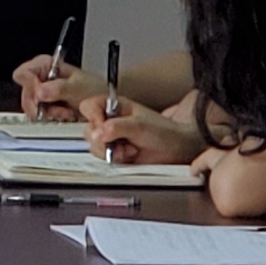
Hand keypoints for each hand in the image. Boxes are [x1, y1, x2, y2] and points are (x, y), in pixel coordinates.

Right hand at [11, 55, 98, 118]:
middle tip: (59, 107)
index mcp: (44, 64)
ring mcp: (41, 91)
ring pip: (30, 107)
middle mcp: (40, 77)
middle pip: (25, 94)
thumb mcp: (77, 87)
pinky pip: (38, 115)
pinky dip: (51, 118)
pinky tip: (64, 114)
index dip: (32, 87)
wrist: (103, 102)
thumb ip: (58, 88)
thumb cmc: (93, 89)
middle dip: (42, 105)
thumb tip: (40, 92)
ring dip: (48, 113)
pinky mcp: (44, 105)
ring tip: (65, 111)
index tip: (44, 95)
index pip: (23, 74)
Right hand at [81, 103, 203, 168]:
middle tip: (117, 139)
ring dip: (110, 150)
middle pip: (88, 129)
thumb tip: (96, 133)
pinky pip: (104, 157)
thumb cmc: (164, 132)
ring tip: (128, 148)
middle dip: (102, 138)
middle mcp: (111, 121)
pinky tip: (129, 155)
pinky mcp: (116, 153)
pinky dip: (116, 158)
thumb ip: (115, 127)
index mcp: (115, 107)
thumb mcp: (138, 125)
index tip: (102, 125)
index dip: (93, 116)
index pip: (89, 106)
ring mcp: (113, 138)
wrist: (177, 150)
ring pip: (94, 145)